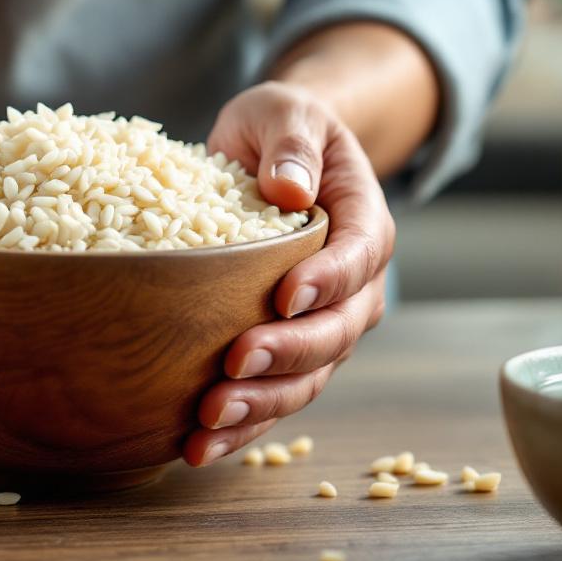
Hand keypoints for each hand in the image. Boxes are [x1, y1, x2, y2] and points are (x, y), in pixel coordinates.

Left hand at [183, 81, 393, 465]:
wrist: (274, 156)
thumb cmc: (280, 128)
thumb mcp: (285, 111)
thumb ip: (291, 142)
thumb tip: (289, 187)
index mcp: (365, 225)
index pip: (358, 259)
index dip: (327, 281)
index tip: (284, 296)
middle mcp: (354, 287)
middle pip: (336, 333)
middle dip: (288, 355)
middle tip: (236, 365)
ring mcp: (322, 326)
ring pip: (307, 379)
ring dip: (261, 405)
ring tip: (209, 423)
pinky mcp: (285, 351)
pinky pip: (273, 396)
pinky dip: (242, 427)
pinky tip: (197, 449)